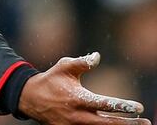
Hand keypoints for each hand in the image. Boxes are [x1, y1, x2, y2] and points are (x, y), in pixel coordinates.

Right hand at [19, 52, 148, 124]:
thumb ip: (81, 62)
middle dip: (128, 124)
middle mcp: (77, 115)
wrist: (29, 98)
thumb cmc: (50, 80)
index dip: (122, 106)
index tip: (138, 107)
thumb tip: (97, 56)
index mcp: (76, 98)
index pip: (104, 104)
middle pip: (107, 123)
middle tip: (145, 123)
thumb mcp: (63, 67)